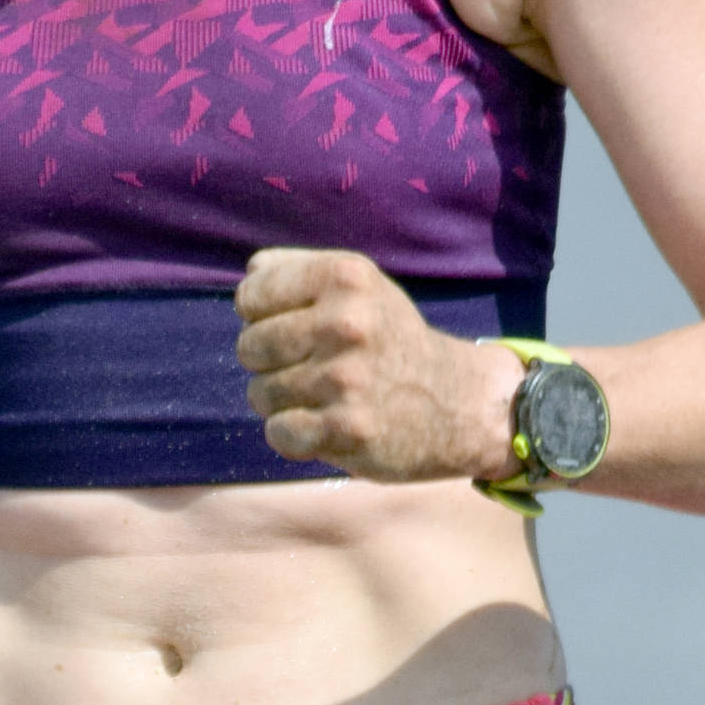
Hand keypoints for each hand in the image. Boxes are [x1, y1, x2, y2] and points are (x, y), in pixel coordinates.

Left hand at [235, 249, 524, 482]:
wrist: (455, 402)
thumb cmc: (389, 338)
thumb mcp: (360, 286)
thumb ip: (298, 268)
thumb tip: (250, 274)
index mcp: (345, 277)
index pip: (250, 295)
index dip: (259, 316)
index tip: (292, 326)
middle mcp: (346, 323)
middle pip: (249, 347)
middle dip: (268, 361)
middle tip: (308, 366)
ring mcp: (347, 379)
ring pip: (260, 394)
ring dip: (281, 401)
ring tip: (321, 396)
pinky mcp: (348, 429)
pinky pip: (279, 433)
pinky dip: (293, 435)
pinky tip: (322, 425)